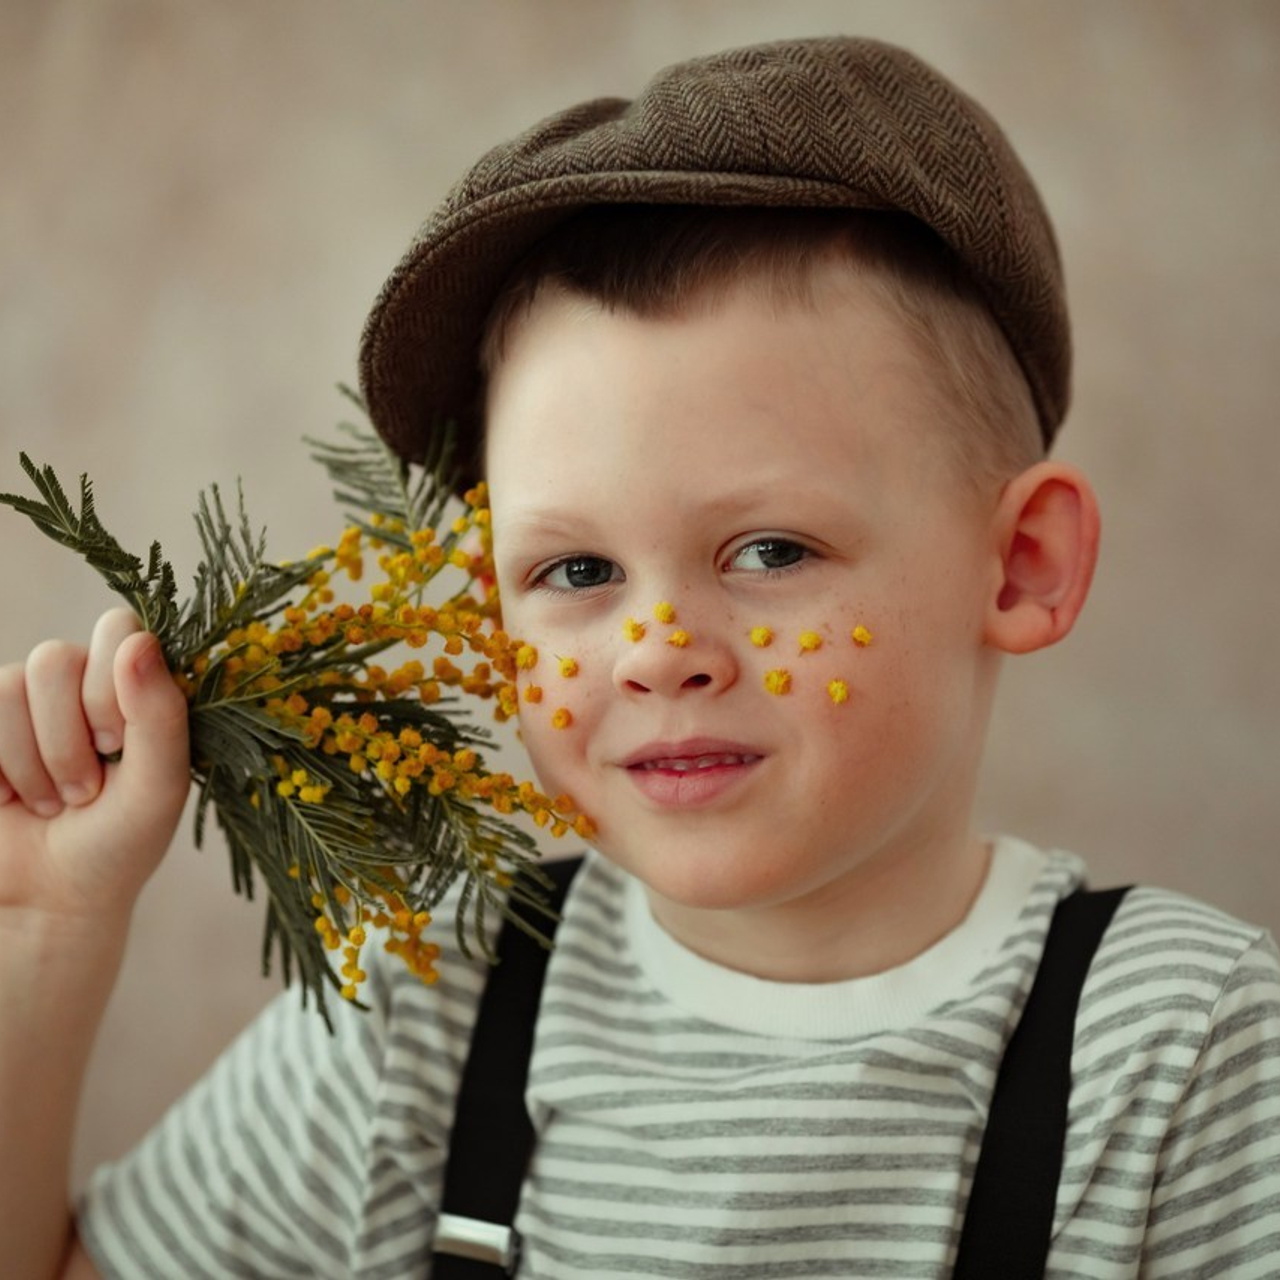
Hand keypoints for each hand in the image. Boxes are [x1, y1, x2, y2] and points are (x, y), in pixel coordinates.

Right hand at [0, 608, 190, 931]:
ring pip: (10, 686)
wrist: (49, 901)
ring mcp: (21, 703)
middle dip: (70, 736)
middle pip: (55, 657)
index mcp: (133, 685)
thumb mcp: (159, 787)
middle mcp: (77, 683)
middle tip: (87, 788)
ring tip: (55, 801)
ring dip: (34, 761)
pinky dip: (0, 770)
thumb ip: (161, 714)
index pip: (118, 628)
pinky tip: (12, 799)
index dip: (113, 685)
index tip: (121, 743)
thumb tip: (137, 640)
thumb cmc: (118, 843)